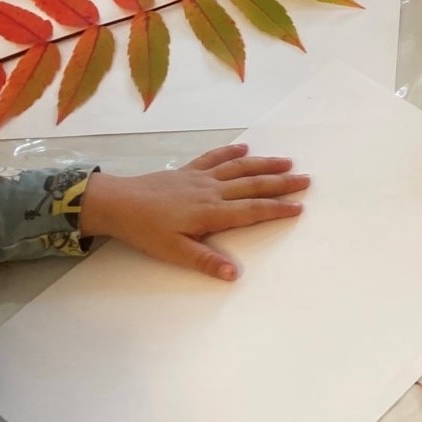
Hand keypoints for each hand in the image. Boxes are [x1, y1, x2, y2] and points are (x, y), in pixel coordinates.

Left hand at [80, 144, 307, 280]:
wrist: (116, 203)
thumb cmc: (145, 230)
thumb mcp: (174, 252)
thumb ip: (205, 261)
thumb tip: (234, 274)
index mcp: (211, 212)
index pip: (251, 211)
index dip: (277, 209)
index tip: (299, 207)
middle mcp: (211, 191)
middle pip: (252, 185)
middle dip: (281, 183)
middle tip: (306, 180)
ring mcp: (200, 178)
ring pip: (239, 168)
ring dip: (264, 165)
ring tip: (286, 162)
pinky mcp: (188, 171)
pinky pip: (214, 158)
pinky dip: (231, 152)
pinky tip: (245, 148)